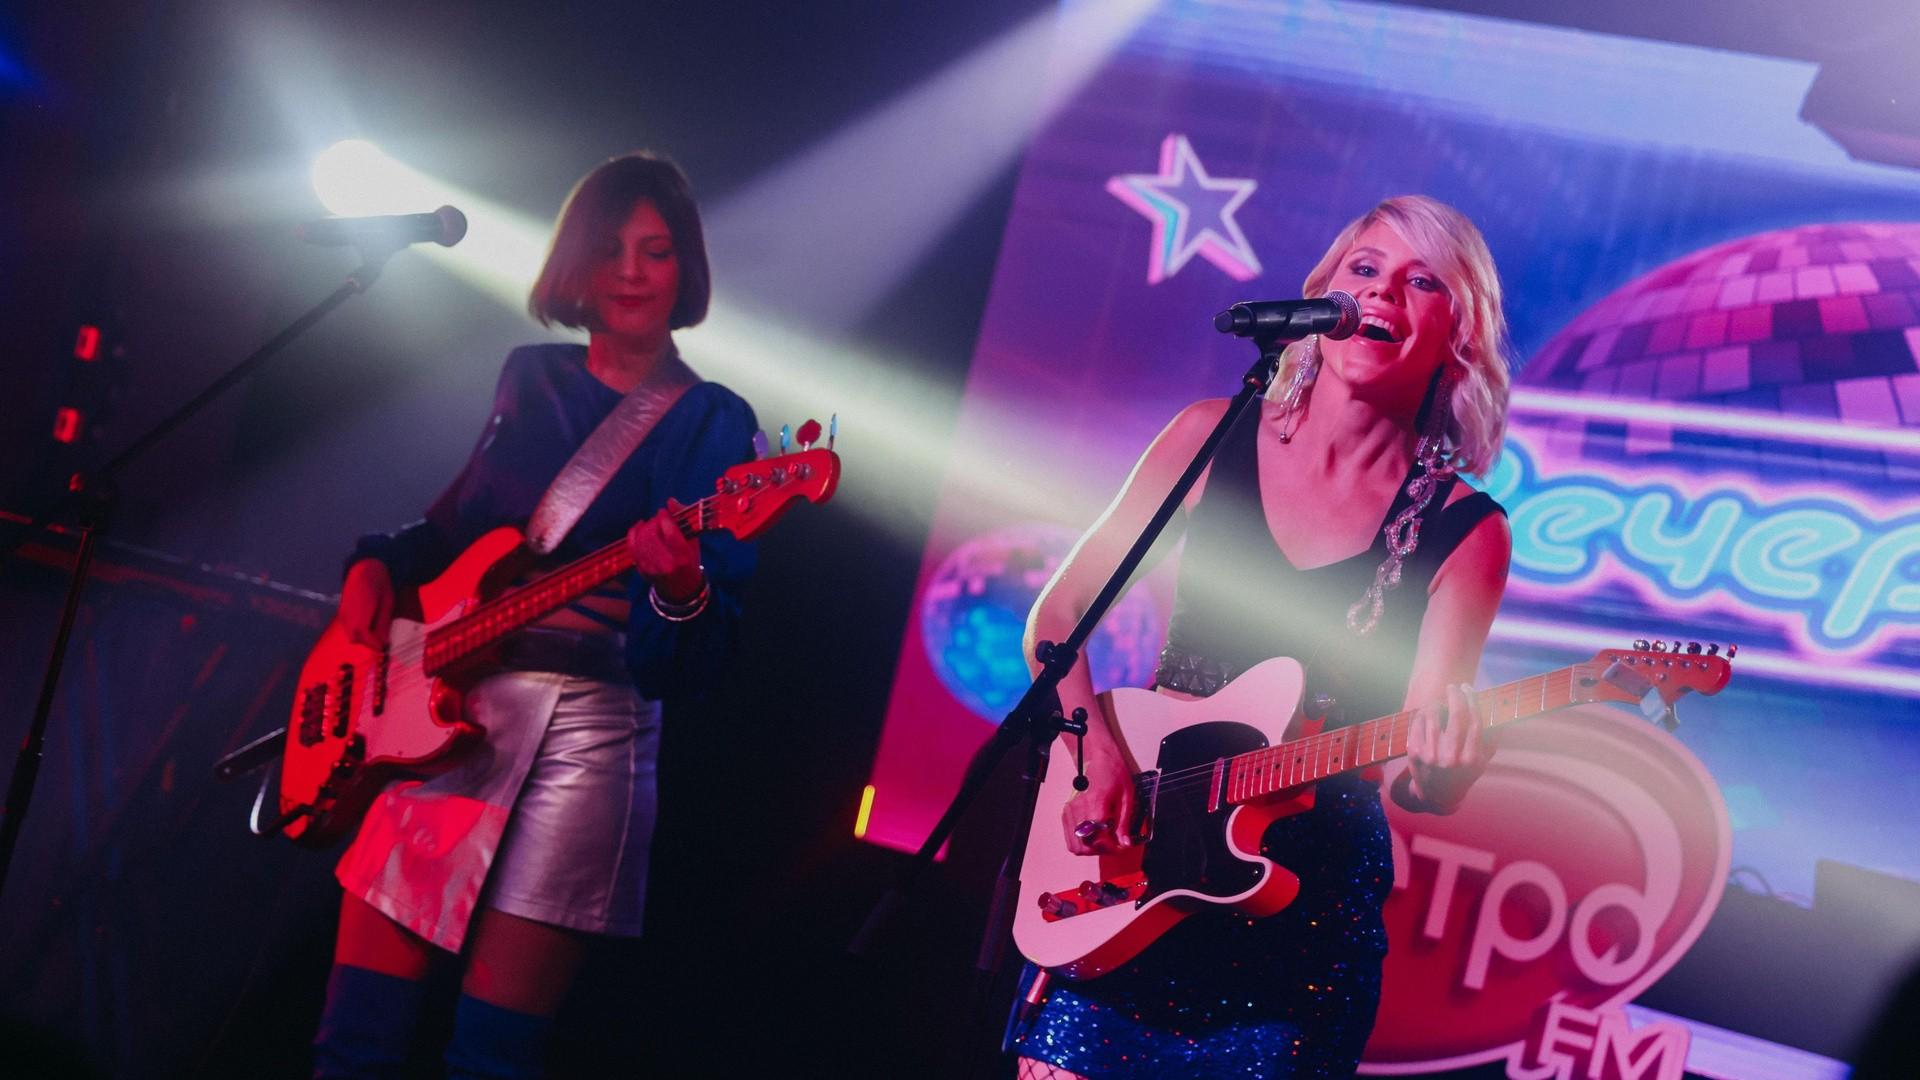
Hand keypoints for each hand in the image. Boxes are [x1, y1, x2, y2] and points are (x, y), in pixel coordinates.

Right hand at [335, 559, 393, 648]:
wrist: (364, 568)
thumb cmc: (380, 584)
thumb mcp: (387, 604)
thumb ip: (383, 623)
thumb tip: (384, 642)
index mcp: (361, 608)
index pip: (363, 634)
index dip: (373, 644)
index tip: (384, 648)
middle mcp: (347, 613)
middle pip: (355, 637)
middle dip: (368, 642)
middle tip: (381, 642)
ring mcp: (342, 613)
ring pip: (350, 634)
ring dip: (362, 637)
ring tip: (376, 633)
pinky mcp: (341, 613)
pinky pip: (348, 628)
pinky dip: (358, 631)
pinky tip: (368, 625)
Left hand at [627, 500, 703, 600]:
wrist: (681, 589)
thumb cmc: (690, 562)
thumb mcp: (693, 542)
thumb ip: (683, 520)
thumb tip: (670, 501)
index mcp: (682, 557)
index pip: (669, 532)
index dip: (664, 517)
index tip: (664, 511)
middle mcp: (665, 564)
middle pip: (652, 534)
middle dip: (654, 521)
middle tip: (659, 519)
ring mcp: (650, 567)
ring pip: (640, 539)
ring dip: (645, 526)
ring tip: (653, 524)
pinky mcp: (640, 568)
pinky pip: (631, 545)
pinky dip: (634, 532)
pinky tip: (640, 526)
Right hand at [1061, 748, 1139, 855]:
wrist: (1098, 758)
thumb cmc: (1114, 774)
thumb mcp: (1127, 798)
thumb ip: (1124, 823)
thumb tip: (1124, 844)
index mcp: (1095, 805)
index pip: (1097, 840)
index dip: (1111, 849)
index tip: (1122, 847)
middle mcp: (1078, 810)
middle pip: (1083, 847)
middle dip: (1101, 851)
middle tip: (1114, 844)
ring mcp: (1069, 811)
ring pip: (1074, 845)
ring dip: (1090, 849)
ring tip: (1104, 840)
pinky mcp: (1066, 812)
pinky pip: (1070, 837)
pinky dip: (1082, 842)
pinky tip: (1095, 833)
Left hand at [1403, 682, 1491, 813]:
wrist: (1437, 795)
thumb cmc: (1463, 772)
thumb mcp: (1482, 760)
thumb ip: (1492, 737)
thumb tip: (1498, 708)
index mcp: (1471, 758)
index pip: (1475, 721)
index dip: (1472, 700)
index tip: (1468, 688)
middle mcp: (1451, 758)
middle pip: (1456, 716)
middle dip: (1455, 696)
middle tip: (1453, 687)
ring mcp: (1431, 755)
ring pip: (1433, 716)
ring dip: (1437, 704)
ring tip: (1440, 703)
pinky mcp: (1414, 753)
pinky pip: (1418, 723)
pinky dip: (1423, 714)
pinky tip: (1427, 714)